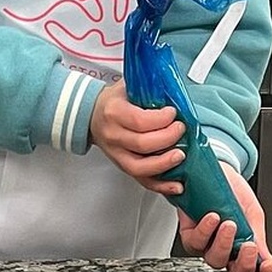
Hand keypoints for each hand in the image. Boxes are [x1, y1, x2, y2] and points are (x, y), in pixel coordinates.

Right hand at [90, 80, 185, 194]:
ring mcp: (117, 154)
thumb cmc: (113, 102)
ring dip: (164, 164)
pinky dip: (160, 185)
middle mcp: (113, 136)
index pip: (139, 121)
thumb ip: (147, 86)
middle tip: (181, 130)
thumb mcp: (126, 87)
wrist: (91, 116)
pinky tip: (176, 185)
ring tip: (180, 156)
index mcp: (114, 112)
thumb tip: (173, 85)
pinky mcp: (123, 166)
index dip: (161, 119)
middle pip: (142, 144)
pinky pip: (142, 180)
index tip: (173, 113)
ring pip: (141, 167)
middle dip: (167, 138)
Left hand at [179, 163, 271, 271]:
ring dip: (224, 244)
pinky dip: (205, 231)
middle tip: (249, 246)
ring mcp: (208, 247)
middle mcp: (227, 252)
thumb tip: (268, 260)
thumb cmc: (235, 194)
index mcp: (246, 250)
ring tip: (229, 223)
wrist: (217, 172)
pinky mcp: (190, 236)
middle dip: (244, 264)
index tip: (268, 267)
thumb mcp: (253, 215)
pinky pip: (195, 243)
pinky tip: (213, 217)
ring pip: (215, 260)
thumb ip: (258, 239)